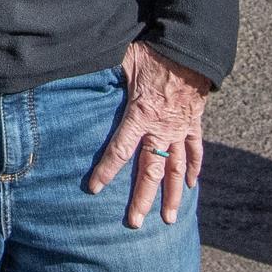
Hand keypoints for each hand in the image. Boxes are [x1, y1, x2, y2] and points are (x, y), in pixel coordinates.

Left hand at [85, 41, 209, 226]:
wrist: (190, 48)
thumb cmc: (152, 52)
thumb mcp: (123, 61)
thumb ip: (105, 76)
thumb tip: (76, 71)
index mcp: (140, 115)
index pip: (119, 150)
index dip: (106, 171)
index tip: (94, 189)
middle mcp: (161, 128)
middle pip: (150, 171)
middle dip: (142, 199)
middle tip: (135, 223)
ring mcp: (180, 128)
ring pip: (176, 169)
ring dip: (173, 196)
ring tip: (170, 219)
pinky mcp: (194, 123)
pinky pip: (195, 150)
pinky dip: (194, 168)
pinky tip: (191, 184)